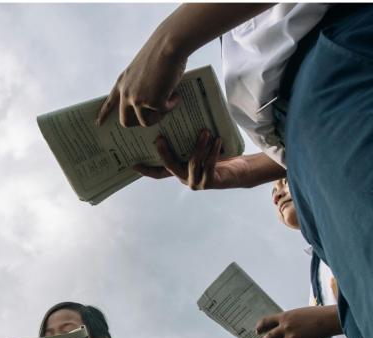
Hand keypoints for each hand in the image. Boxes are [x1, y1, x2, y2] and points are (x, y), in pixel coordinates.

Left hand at [97, 36, 185, 127]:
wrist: (169, 45)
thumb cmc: (160, 53)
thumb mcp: (142, 70)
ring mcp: (139, 99)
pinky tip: (176, 94)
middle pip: (126, 121)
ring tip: (168, 102)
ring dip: (158, 116)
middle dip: (138, 123)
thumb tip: (152, 105)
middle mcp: (127, 93)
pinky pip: (163, 112)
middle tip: (152, 119)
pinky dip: (171, 105)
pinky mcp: (154, 102)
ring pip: (146, 122)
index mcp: (122, 83)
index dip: (104, 114)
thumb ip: (140, 86)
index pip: (110, 102)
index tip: (99, 124)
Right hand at [133, 133, 252, 189]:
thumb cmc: (219, 157)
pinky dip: (213, 151)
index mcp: (180, 172)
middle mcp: (185, 179)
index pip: (158, 173)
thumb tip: (180, 119)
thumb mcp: (201, 148)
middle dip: (164, 153)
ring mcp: (197, 182)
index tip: (132, 163)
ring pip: (192, 163)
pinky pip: (209, 165)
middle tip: (160, 139)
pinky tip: (217, 140)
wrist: (240, 172)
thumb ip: (189, 142)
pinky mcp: (210, 182)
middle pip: (169, 167)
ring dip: (198, 146)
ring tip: (204, 132)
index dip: (145, 169)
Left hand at [256, 306, 340, 337]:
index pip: (265, 321)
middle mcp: (285, 327)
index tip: (257, 330)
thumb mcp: (297, 313)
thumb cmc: (314, 313)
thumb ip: (288, 318)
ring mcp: (292, 337)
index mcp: (284, 316)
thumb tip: (281, 323)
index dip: (259, 326)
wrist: (327, 320)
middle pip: (269, 336)